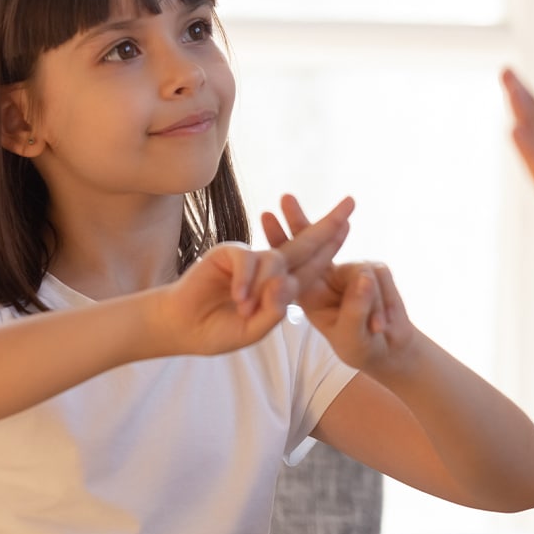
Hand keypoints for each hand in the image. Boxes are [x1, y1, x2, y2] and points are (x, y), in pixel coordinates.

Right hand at [160, 196, 354, 354]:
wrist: (182, 328)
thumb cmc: (219, 330)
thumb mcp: (254, 329)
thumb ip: (273, 311)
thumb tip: (285, 283)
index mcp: (282, 286)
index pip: (313, 264)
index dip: (331, 246)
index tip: (349, 225)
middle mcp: (270, 268)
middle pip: (305, 243)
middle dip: (329, 224)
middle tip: (351, 203)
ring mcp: (251, 259)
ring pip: (275, 261)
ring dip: (265, 286)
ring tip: (245, 308)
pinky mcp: (229, 253)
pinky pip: (248, 259)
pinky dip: (246, 279)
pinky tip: (238, 296)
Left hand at [261, 195, 415, 370]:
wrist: (388, 348)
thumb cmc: (360, 345)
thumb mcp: (352, 335)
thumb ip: (355, 308)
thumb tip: (363, 277)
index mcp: (311, 291)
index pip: (292, 263)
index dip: (280, 239)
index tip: (266, 215)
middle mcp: (327, 274)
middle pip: (311, 242)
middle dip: (299, 220)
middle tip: (284, 197)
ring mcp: (352, 269)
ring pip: (360, 272)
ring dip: (370, 306)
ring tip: (376, 329)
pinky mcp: (376, 270)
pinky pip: (379, 277)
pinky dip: (384, 306)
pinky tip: (382, 326)